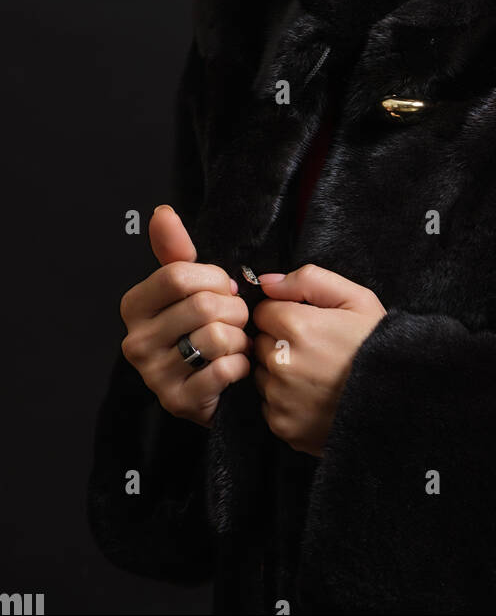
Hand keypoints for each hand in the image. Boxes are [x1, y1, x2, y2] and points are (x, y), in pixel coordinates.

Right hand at [119, 205, 251, 428]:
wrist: (213, 384)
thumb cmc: (201, 327)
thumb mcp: (188, 286)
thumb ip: (175, 249)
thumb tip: (162, 212)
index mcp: (134, 306)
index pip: (178, 275)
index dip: (214, 278)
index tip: (224, 289)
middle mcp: (135, 341)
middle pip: (202, 306)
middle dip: (234, 310)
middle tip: (235, 319)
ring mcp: (154, 375)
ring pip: (217, 337)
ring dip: (239, 339)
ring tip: (234, 343)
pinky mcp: (178, 402)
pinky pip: (224, 370)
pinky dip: (241, 366)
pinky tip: (234, 367)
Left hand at [250, 263, 386, 456]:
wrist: (399, 400)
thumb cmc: (378, 345)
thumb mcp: (357, 299)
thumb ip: (308, 280)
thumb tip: (266, 281)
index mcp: (296, 326)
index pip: (263, 312)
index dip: (285, 314)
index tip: (307, 324)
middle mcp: (281, 364)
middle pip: (261, 343)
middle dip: (280, 342)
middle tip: (316, 350)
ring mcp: (280, 398)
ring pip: (263, 375)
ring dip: (280, 372)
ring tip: (317, 375)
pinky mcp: (283, 426)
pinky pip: (270, 406)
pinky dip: (286, 401)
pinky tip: (315, 397)